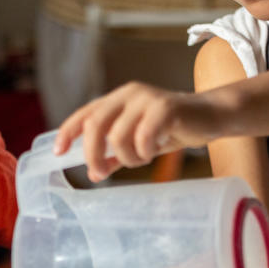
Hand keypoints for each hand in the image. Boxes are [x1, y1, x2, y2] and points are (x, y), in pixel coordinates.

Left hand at [54, 81, 216, 182]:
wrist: (210, 117)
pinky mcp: (166, 108)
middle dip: (92, 155)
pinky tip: (154, 151)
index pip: (85, 114)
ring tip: (141, 159)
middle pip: (95, 125)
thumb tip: (94, 172)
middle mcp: (128, 94)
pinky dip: (144, 152)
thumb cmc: (172, 129)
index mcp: (118, 99)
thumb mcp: (139, 143)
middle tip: (99, 173)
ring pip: (118, 137)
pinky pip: (143, 137)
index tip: (58, 153)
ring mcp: (147, 99)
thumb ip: (115, 154)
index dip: (68, 132)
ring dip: (126, 158)